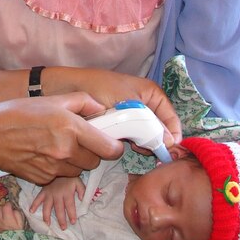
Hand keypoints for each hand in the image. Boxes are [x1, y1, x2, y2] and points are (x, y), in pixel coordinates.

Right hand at [0, 93, 122, 185]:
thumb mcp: (52, 100)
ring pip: (78, 170)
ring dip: (74, 160)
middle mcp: (66, 151)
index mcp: (71, 128)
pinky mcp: (44, 179)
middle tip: (77, 138)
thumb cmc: (17, 114)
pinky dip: (57, 167)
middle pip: (95, 161)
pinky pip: (60, 175)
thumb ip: (82, 102)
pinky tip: (43, 153)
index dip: (114, 146)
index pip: (110, 149)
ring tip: (56, 144)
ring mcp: (54, 168)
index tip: (110, 141)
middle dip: (91, 151)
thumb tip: (101, 110)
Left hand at [0, 202, 25, 231]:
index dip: (9, 205)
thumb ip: (18, 214)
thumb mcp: (22, 224)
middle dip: (3, 208)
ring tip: (0, 216)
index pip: (6, 205)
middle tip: (7, 212)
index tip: (11, 207)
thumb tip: (13, 209)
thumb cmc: (18, 235)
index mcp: (7, 218)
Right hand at [30, 177, 84, 228]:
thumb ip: (82, 190)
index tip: (73, 222)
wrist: (58, 167)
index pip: (70, 205)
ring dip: (47, 215)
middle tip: (63, 227)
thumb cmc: (69, 177)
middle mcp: (57, 194)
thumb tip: (83, 199)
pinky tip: (31, 211)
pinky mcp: (43, 192)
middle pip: (59, 209)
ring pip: (47, 206)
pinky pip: (37, 198)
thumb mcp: (78, 181)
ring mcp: (49, 193)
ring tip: (47, 223)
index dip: (71, 214)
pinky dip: (34, 204)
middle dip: (61, 219)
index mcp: (67, 192)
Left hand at [49, 68, 181, 145]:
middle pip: (160, 130)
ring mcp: (132, 116)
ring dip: (141, 143)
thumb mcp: (128, 106)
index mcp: (152, 94)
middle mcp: (145, 105)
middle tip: (145, 148)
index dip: (173, 135)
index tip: (169, 151)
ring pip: (145, 136)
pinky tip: (123, 144)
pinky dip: (129, 142)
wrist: (66, 88)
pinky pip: (131, 137)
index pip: (172, 119)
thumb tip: (170, 143)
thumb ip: (150, 124)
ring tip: (133, 145)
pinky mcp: (119, 125)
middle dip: (155, 141)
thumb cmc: (98, 88)